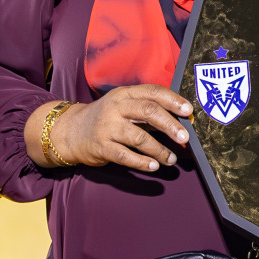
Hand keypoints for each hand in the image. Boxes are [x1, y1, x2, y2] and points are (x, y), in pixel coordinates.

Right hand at [25, 85, 192, 171]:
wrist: (70, 131)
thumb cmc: (108, 119)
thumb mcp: (124, 106)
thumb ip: (148, 110)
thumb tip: (181, 119)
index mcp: (125, 94)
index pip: (153, 92)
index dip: (173, 100)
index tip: (188, 110)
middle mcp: (116, 108)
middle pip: (148, 112)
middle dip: (171, 125)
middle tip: (185, 138)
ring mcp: (107, 127)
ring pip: (139, 137)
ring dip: (159, 150)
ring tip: (171, 159)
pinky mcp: (101, 147)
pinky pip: (125, 156)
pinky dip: (142, 162)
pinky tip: (154, 166)